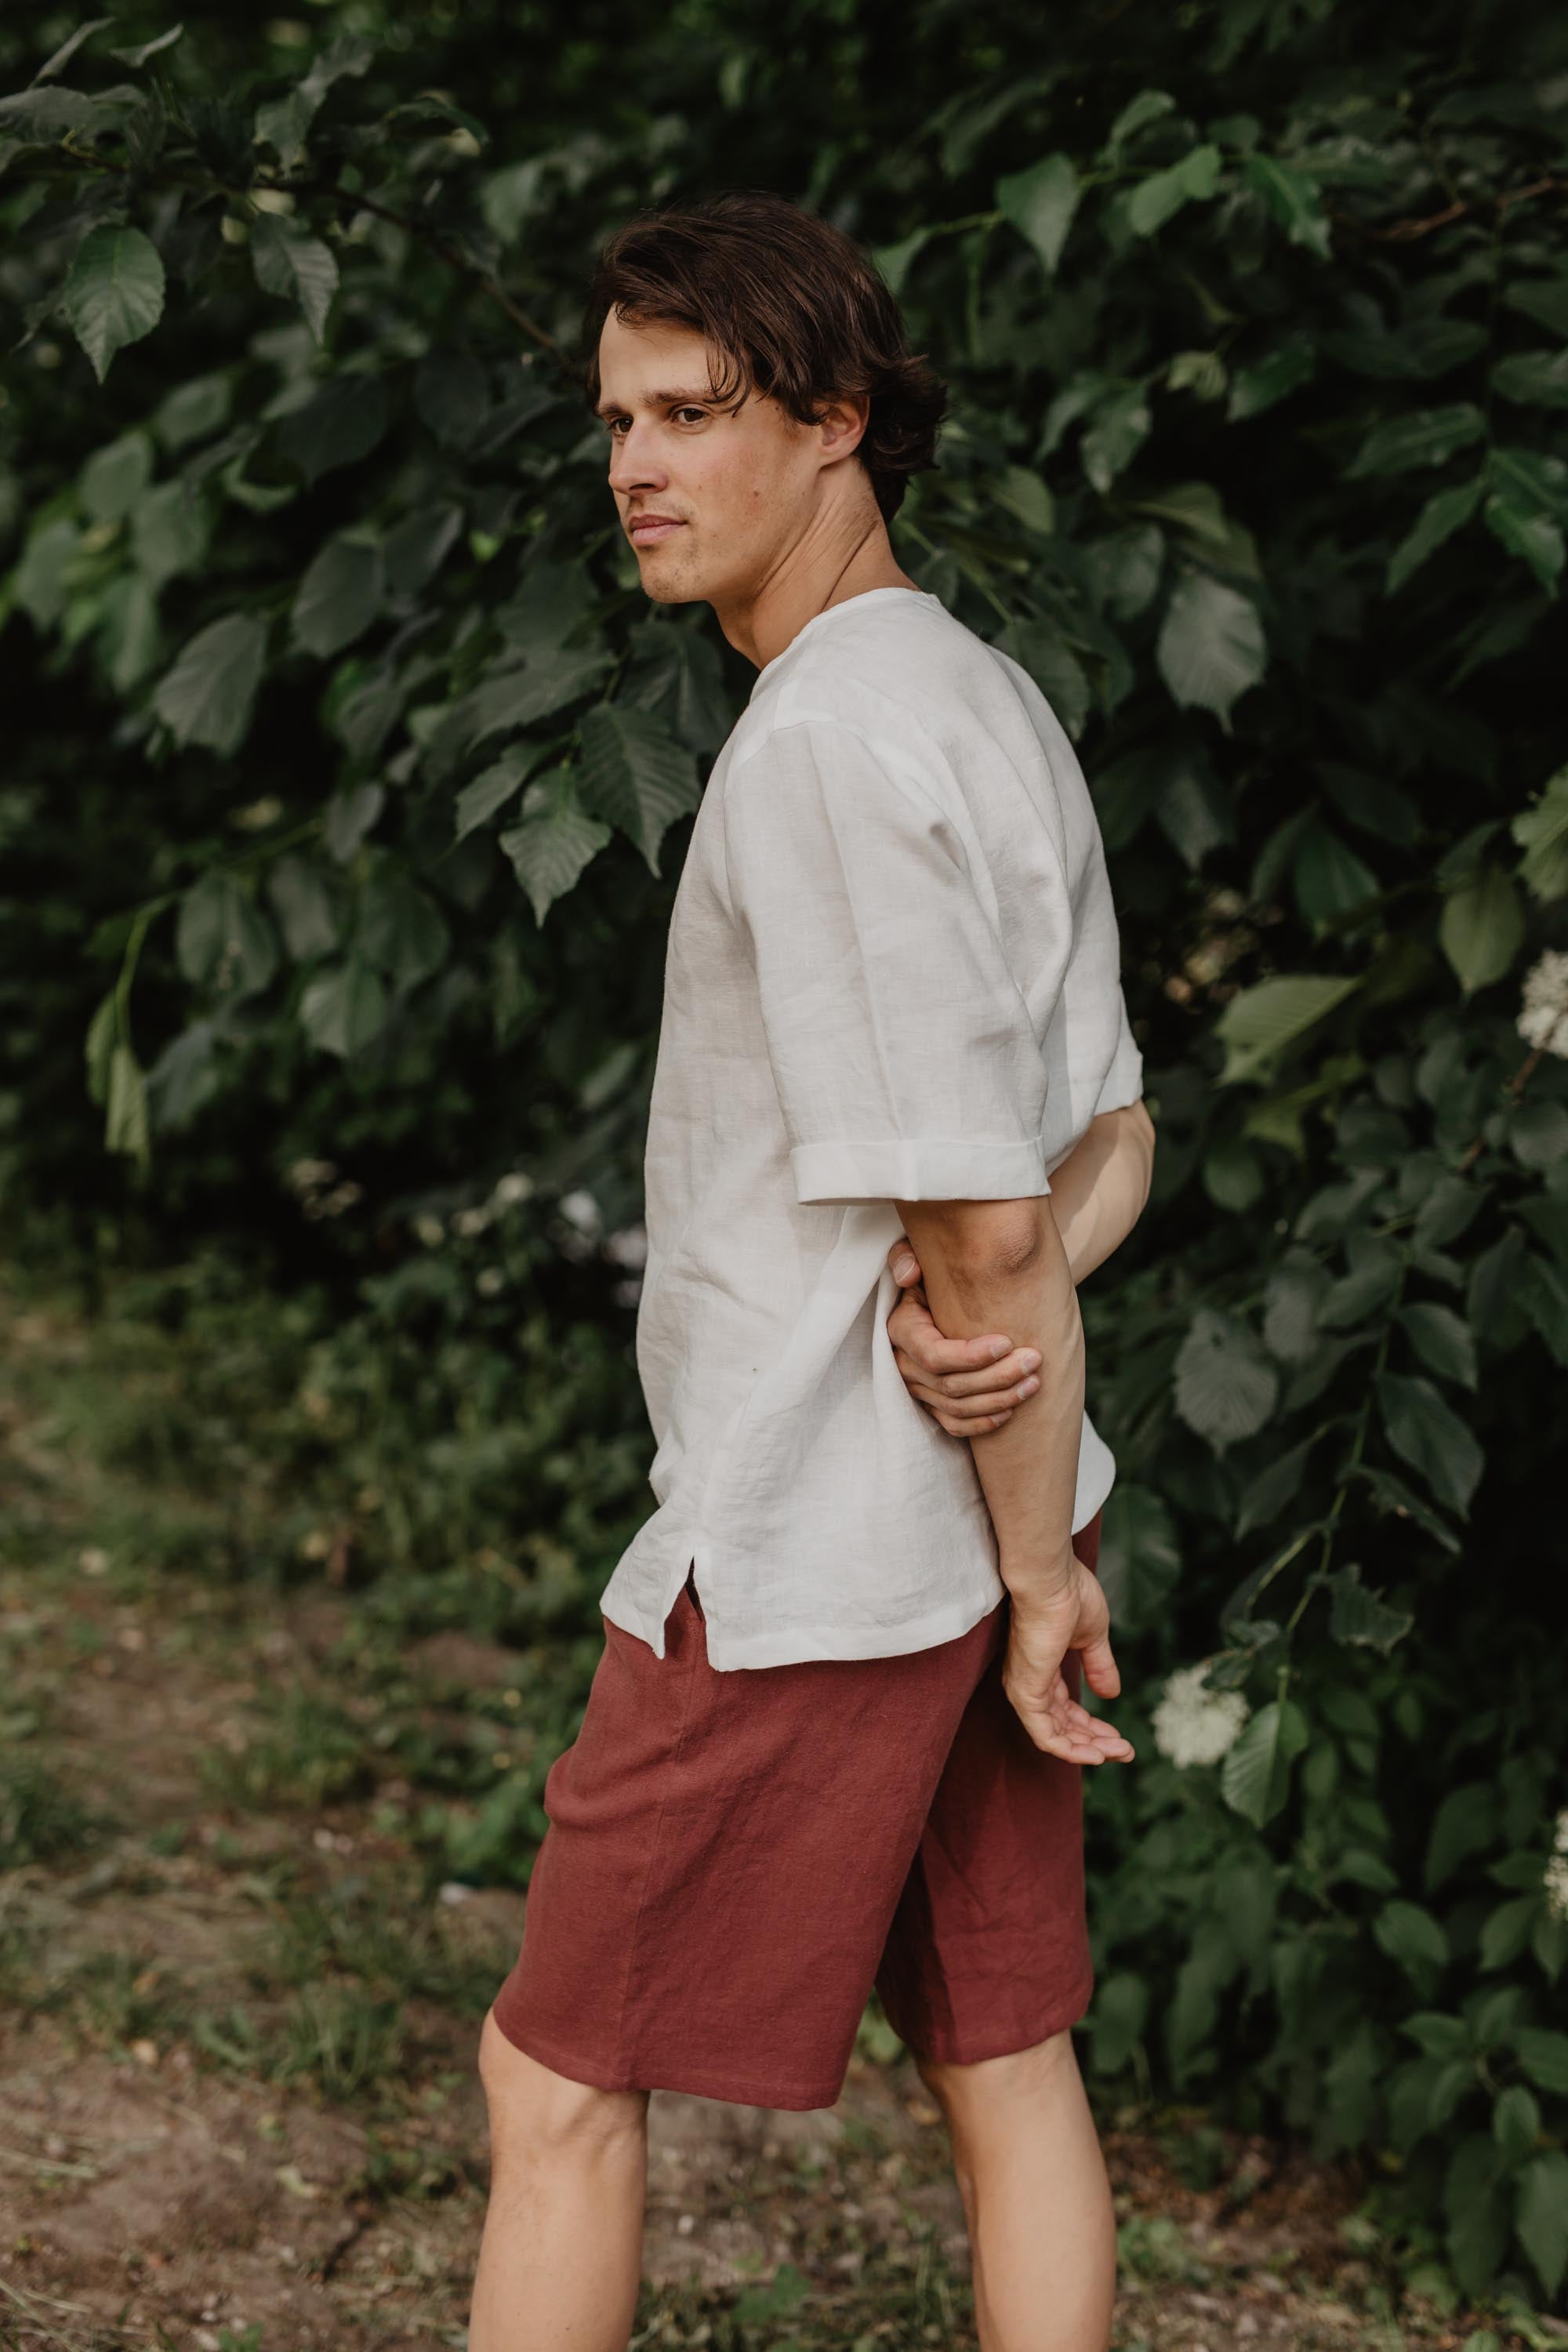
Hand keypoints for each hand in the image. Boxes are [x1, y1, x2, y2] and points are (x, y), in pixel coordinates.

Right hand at [885, 1237, 1042, 1434]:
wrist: (947, 1292)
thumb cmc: (938, 1271)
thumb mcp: (919, 1255)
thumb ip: (907, 1255)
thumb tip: (909, 1274)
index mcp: (902, 1329)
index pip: (934, 1355)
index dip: (971, 1356)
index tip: (1007, 1342)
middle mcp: (905, 1363)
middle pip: (952, 1386)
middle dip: (997, 1376)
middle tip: (1034, 1360)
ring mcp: (917, 1387)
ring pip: (957, 1408)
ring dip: (999, 1399)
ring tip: (1034, 1382)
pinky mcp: (931, 1403)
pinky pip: (954, 1425)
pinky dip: (983, 1423)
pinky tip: (1013, 1411)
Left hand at [1001, 1560, 1135, 1765]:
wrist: (1052, 1579)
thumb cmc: (1069, 1596)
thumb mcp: (1093, 1637)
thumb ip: (1099, 1666)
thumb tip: (1111, 1694)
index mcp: (1043, 1668)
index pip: (1066, 1710)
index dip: (1094, 1728)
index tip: (1121, 1739)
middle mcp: (1030, 1682)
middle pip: (1063, 1726)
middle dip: (1096, 1742)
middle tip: (1126, 1751)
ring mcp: (1025, 1688)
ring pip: (1055, 1736)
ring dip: (1088, 1750)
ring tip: (1120, 1752)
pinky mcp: (1025, 1692)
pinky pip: (1045, 1735)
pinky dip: (1070, 1750)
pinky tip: (1097, 1755)